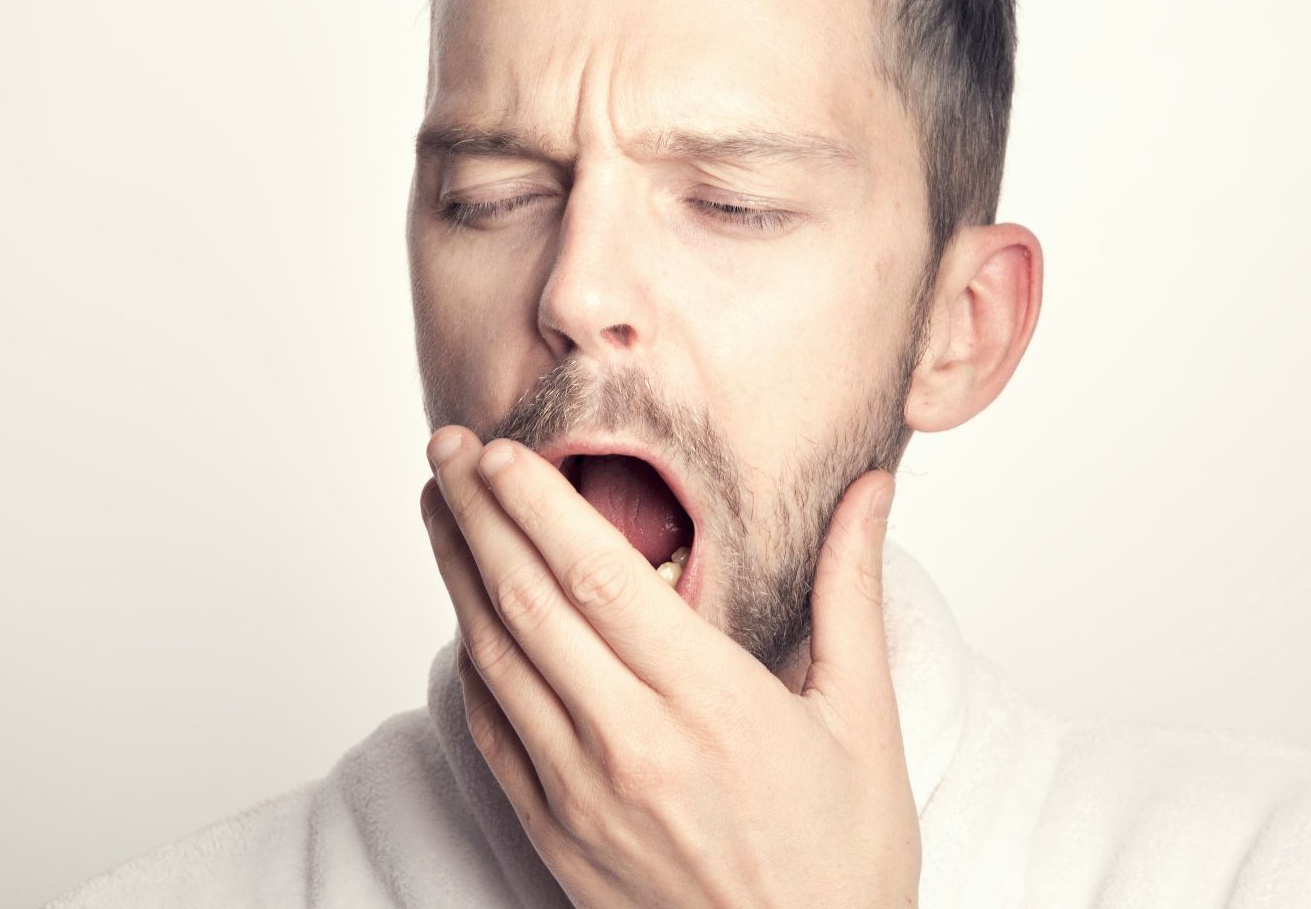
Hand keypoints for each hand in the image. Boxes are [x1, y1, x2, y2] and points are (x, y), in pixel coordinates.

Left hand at [422, 427, 920, 907]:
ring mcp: (582, 796)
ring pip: (495, 661)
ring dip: (457, 576)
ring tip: (439, 510)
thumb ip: (849, 593)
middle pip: (526, 602)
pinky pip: (493, 734)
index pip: (595, 574)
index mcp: (709, 702)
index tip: (501, 449)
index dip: (536, 503)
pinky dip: (470, 665)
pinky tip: (461, 620)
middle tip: (446, 447)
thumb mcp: (865, 720)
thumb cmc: (844, 863)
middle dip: (477, 514)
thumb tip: (871, 492)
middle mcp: (631, 744)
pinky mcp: (556, 839)